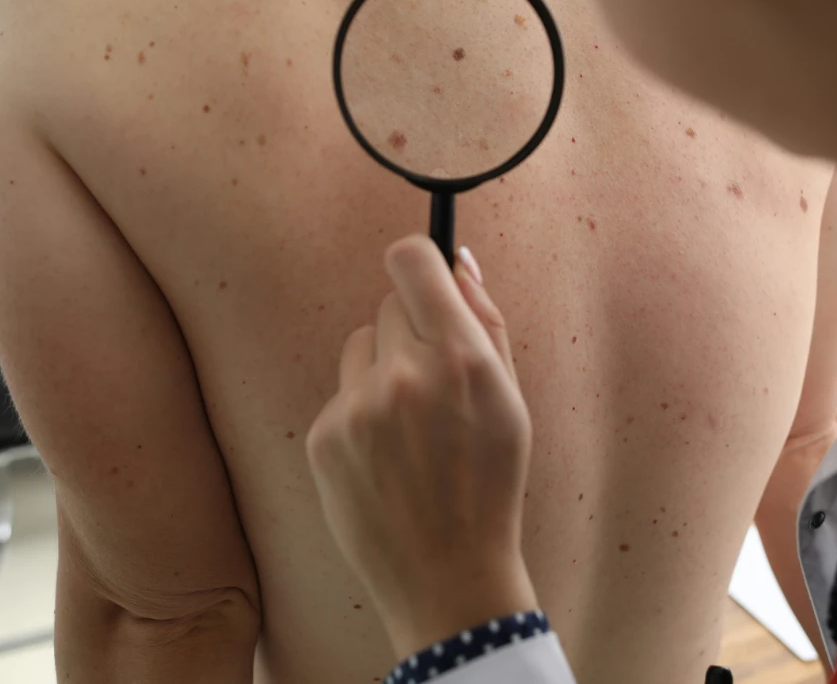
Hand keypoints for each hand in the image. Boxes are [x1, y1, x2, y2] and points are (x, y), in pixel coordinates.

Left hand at [308, 237, 537, 658]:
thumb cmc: (489, 484)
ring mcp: (358, 407)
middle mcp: (405, 375)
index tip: (422, 279)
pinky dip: (361, 414)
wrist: (447, 576)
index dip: (418, 262)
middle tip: (434, 382)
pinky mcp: (324, 437)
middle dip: (411, 329)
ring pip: (361, 346)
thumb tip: (458, 261)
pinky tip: (386, 457)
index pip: (412, 259)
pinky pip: (342, 394)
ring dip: (382, 369)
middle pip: (389, 303)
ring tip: (410, 427)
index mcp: (461, 359)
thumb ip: (487, 322)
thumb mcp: (512, 401)